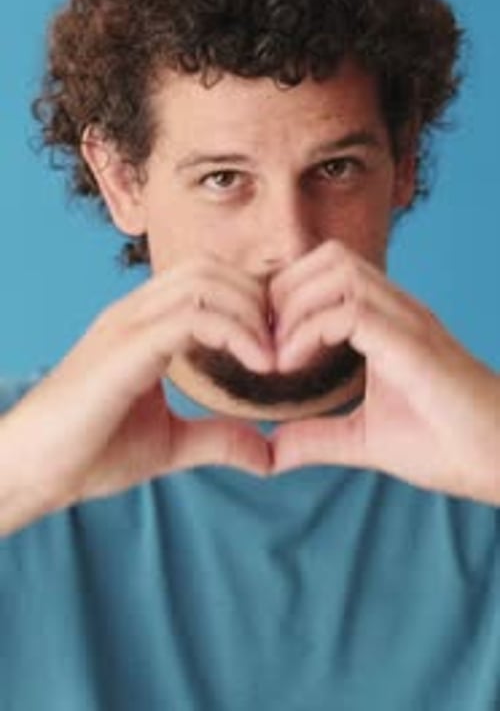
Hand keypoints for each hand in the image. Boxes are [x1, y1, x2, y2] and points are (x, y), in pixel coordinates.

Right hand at [1, 255, 272, 533]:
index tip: (278, 346)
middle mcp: (135, 313)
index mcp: (143, 325)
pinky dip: (235, 331)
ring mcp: (127, 324)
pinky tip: (257, 363)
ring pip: (205, 281)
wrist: (31, 472)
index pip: (207, 280)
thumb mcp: (169, 444)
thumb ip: (216, 439)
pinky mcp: (125, 348)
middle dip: (257, 299)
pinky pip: (192, 316)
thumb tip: (265, 453)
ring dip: (251, 312)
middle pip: (212, 269)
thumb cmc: (88, 454)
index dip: (250, 303)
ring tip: (273, 355)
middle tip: (284, 345)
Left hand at [268, 240, 499, 504]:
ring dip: (295, 306)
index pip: (329, 269)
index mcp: (387, 319)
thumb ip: (316, 438)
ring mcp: (407, 321)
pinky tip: (293, 365)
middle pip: (328, 256)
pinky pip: (348, 312)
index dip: (288, 294)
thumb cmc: (446, 444)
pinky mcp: (412, 345)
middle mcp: (397, 308)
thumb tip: (269, 451)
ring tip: (280, 354)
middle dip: (284, 291)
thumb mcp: (364, 439)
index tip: (267, 342)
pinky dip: (309, 332)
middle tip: (267, 342)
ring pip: (338, 270)